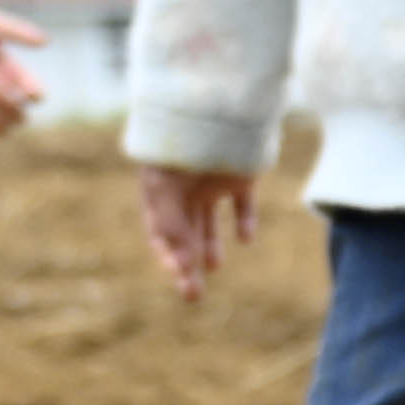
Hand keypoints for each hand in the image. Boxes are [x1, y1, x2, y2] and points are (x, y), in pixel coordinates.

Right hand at [137, 162, 261, 303]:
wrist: (213, 110)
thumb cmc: (179, 150)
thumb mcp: (166, 191)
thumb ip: (173, 229)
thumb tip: (183, 267)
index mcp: (159, 192)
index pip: (161, 232)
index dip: (169, 257)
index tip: (181, 278)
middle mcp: (183, 190)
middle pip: (184, 232)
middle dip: (187, 262)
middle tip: (194, 294)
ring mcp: (211, 182)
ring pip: (208, 221)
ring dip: (210, 245)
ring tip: (213, 266)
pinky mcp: (240, 176)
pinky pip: (242, 204)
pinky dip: (243, 221)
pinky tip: (245, 239)